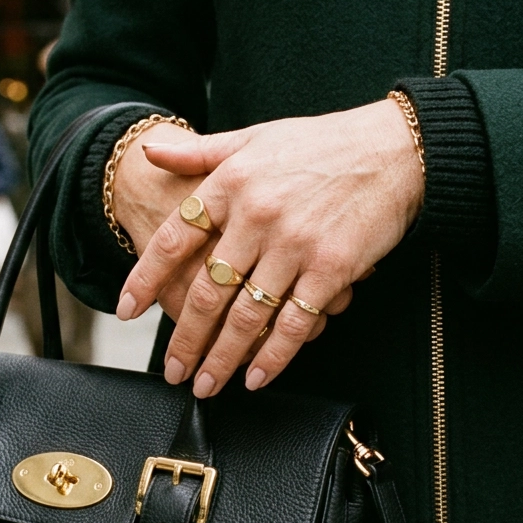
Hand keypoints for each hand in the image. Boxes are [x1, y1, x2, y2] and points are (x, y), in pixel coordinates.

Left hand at [117, 100, 423, 395]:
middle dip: (185, 339)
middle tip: (172, 370)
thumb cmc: (321, 143)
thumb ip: (200, 152)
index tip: (128, 310)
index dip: (145, 278)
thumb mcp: (253, 137)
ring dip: (223, 358)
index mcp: (231, 184)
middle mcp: (256, 216)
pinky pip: (294, 323)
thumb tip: (149, 154)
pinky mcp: (331, 268)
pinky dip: (273, 356)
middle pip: (206, 291)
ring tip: (207, 385)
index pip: (174, 239)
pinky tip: (256, 377)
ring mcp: (294, 244)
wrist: (394, 149)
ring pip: (247, 315)